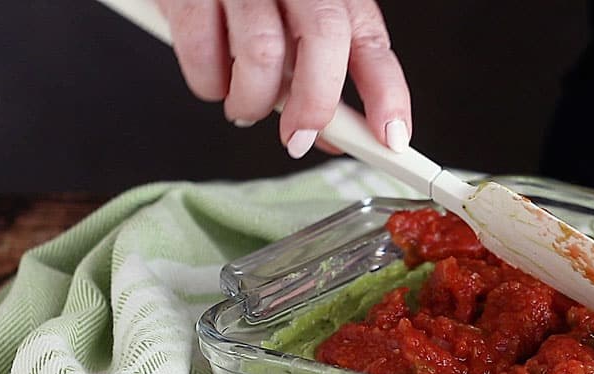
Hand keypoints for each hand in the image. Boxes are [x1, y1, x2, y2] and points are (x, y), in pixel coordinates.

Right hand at [157, 0, 410, 157]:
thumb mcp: (296, 26)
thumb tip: (329, 136)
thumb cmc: (251, 1)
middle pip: (324, 38)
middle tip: (297, 138)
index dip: (387, 94)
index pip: (372, 41)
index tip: (392, 138)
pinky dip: (209, 83)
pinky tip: (214, 84)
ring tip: (244, 110)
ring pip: (262, 50)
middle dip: (315, 103)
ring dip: (253, 101)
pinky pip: (201, 46)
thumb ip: (318, 74)